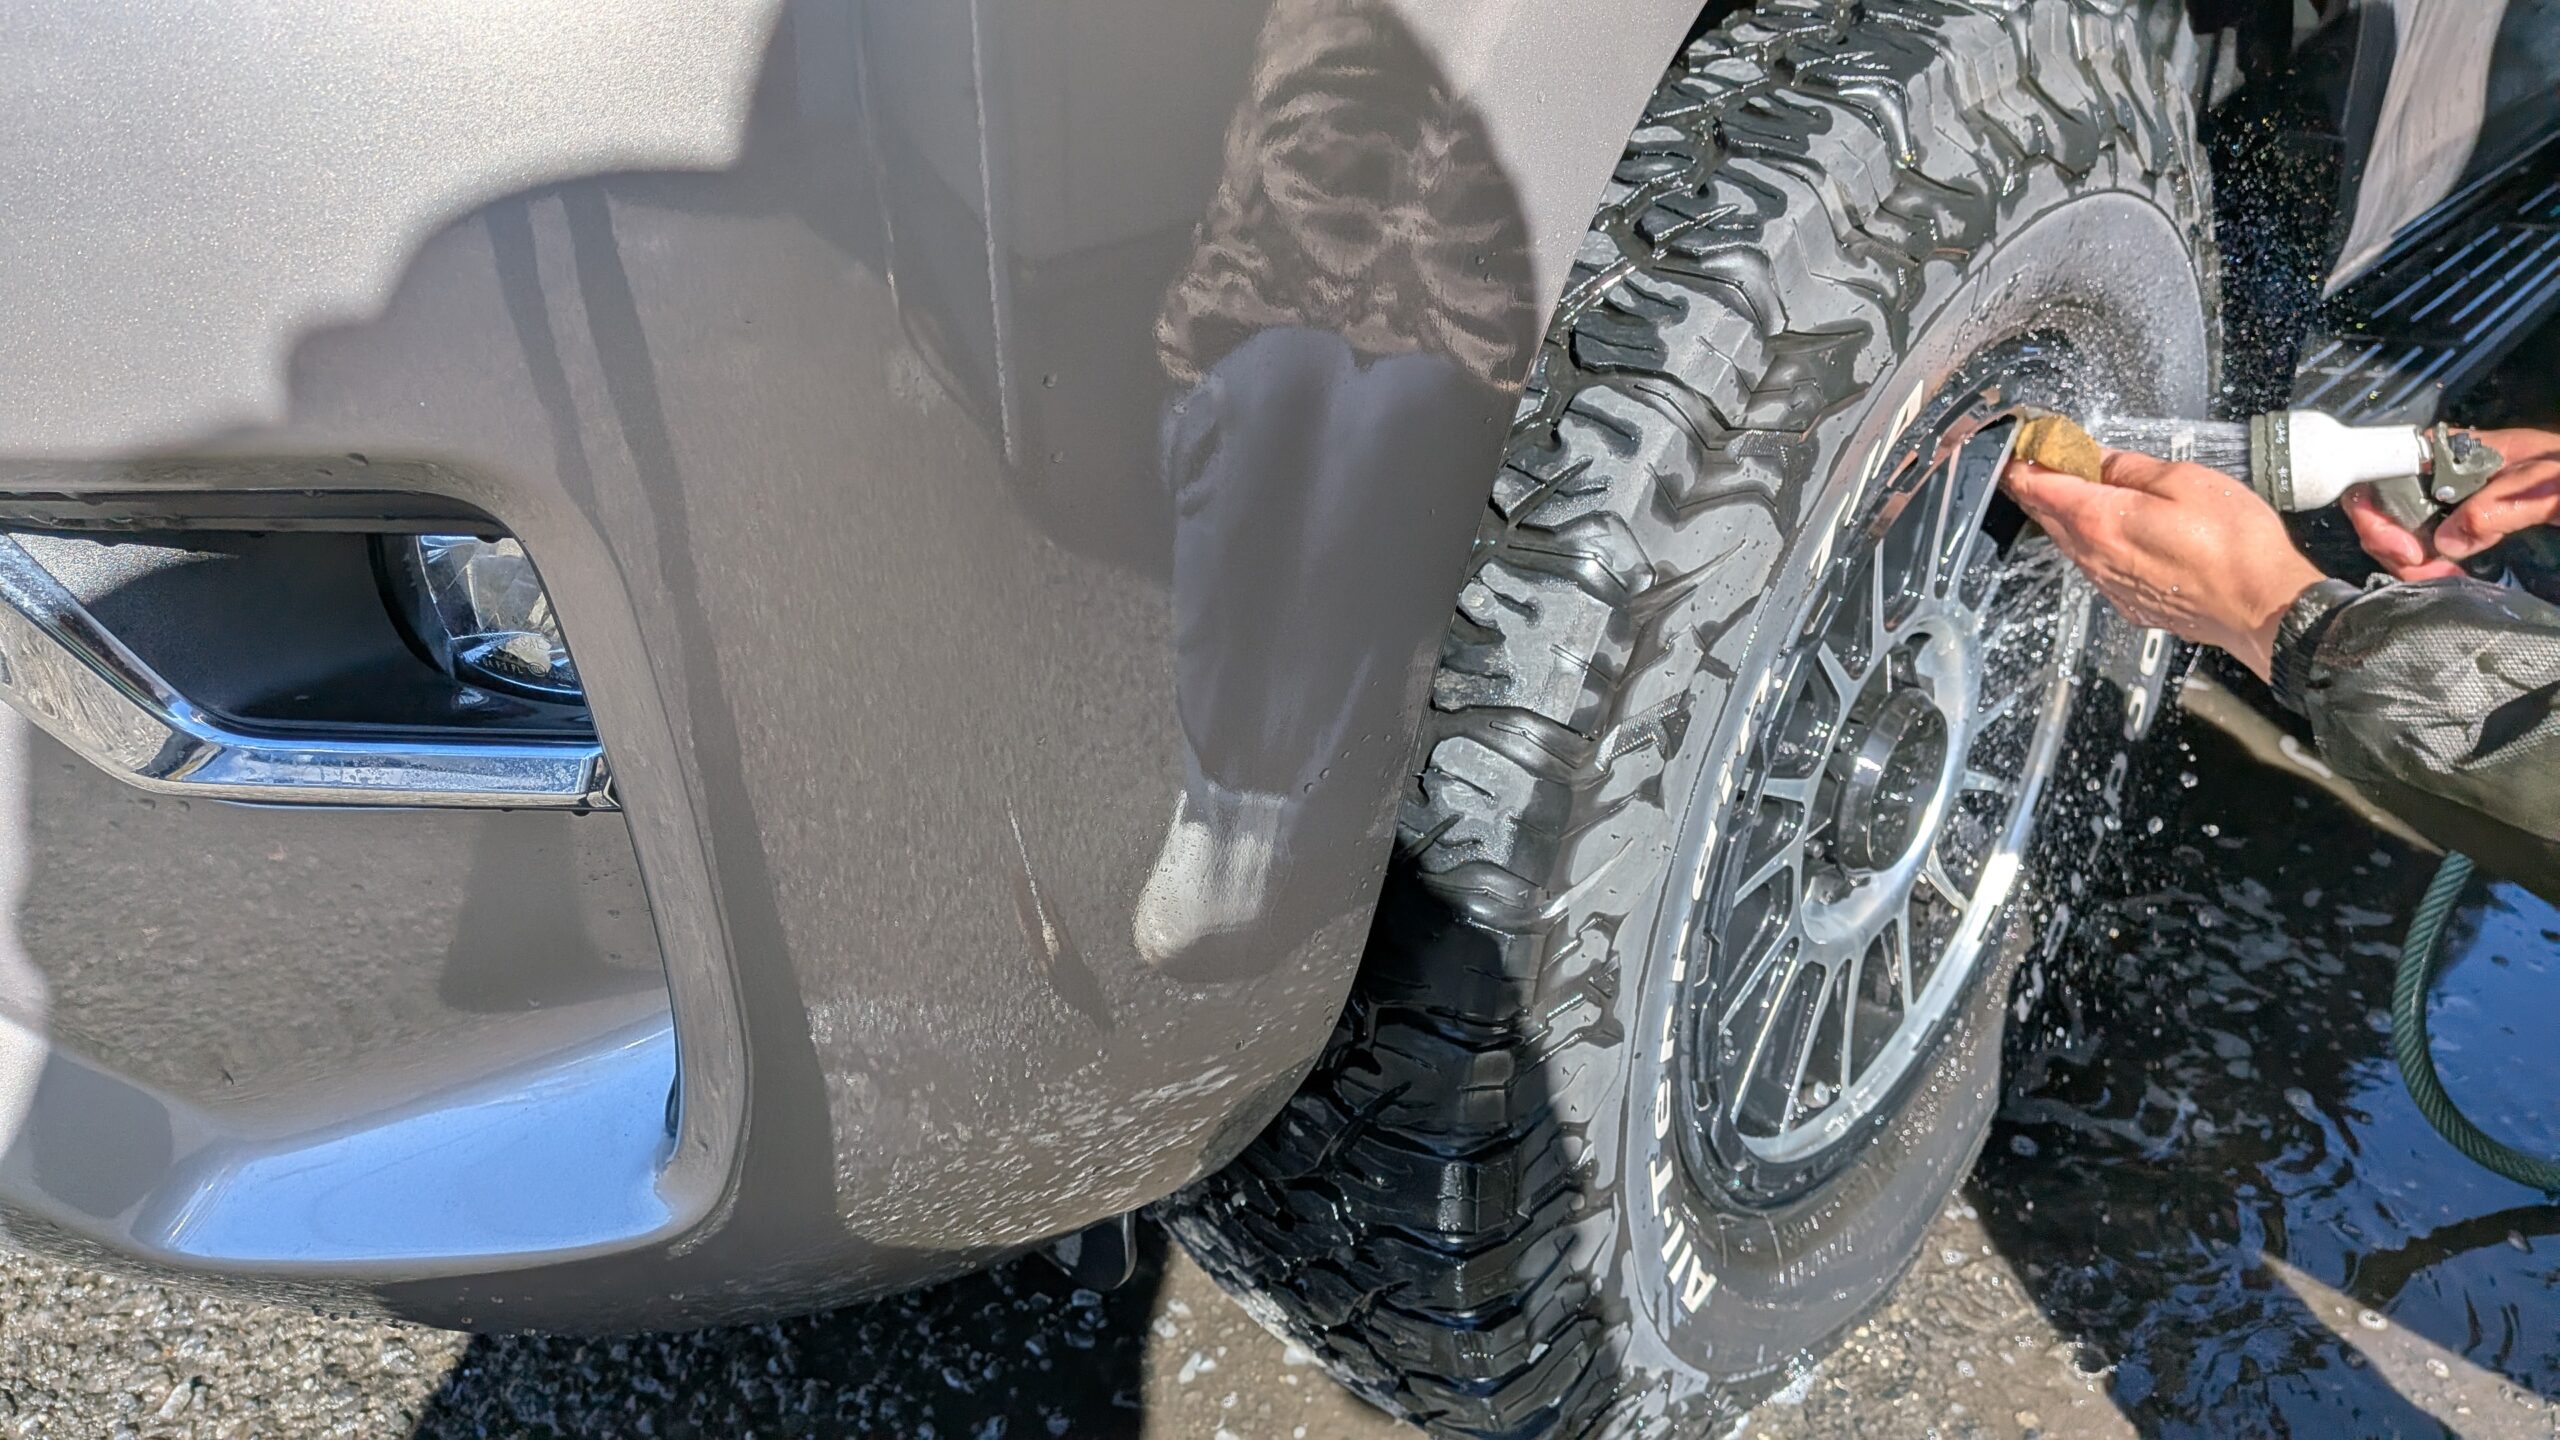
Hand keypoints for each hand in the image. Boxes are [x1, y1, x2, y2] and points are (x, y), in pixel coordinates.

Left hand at [2002, 449, 2325, 680]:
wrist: (2262, 606)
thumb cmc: (2234, 544)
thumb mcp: (2184, 481)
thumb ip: (2130, 468)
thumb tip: (2095, 458)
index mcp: (2100, 521)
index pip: (2038, 488)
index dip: (2023, 462)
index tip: (2021, 444)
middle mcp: (2094, 557)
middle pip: (2046, 516)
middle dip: (2034, 485)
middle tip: (2034, 460)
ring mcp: (2109, 584)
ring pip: (2067, 542)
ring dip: (2060, 513)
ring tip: (2065, 485)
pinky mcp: (2128, 601)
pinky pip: (2093, 564)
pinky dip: (2086, 539)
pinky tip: (2102, 526)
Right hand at [2346, 427, 2559, 579]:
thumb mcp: (2549, 487)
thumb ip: (2499, 507)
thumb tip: (2446, 541)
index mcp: (2465, 450)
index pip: (2390, 464)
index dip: (2378, 507)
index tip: (2405, 548)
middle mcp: (2449, 472)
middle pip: (2384, 502)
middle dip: (2390, 542)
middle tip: (2423, 572)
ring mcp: (2455, 500)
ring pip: (2399, 527)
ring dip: (2406, 560)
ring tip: (2438, 579)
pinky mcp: (2466, 524)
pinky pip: (2424, 543)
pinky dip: (2424, 565)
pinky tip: (2446, 577)